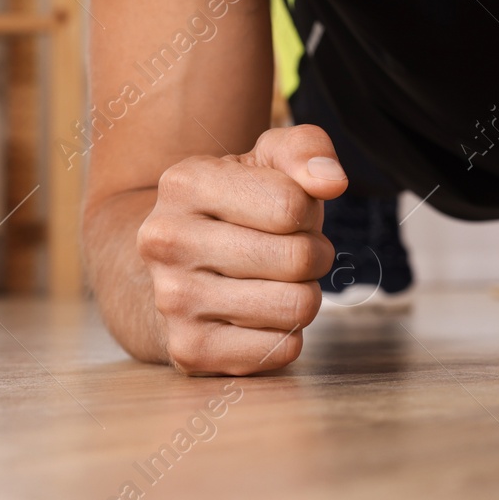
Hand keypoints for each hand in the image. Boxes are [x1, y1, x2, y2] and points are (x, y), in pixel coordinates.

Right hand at [137, 124, 348, 374]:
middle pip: (298, 258)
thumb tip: (331, 181)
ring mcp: (171, 300)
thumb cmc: (239, 206)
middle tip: (291, 252)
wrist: (175, 264)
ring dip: (303, 295)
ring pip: (296, 307)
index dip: (308, 211)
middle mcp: (166, 241)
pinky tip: (258, 315)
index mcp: (185, 183)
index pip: (292, 204)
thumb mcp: (267, 160)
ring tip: (275, 282)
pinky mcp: (188, 350)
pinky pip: (282, 350)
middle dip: (313, 255)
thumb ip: (306, 150)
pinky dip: (287, 335)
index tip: (289, 214)